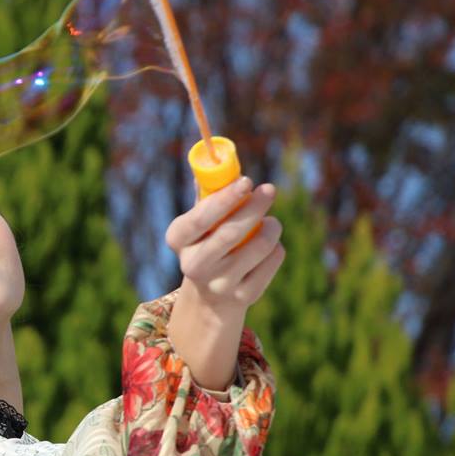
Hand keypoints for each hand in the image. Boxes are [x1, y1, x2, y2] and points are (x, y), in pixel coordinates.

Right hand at [166, 178, 284, 313]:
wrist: (212, 295)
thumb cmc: (208, 242)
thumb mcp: (201, 221)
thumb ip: (208, 193)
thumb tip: (216, 159)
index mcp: (178, 240)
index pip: (200, 218)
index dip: (225, 199)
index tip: (247, 181)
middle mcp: (194, 265)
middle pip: (230, 232)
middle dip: (255, 207)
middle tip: (269, 190)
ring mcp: (219, 284)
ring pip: (258, 245)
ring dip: (271, 227)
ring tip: (270, 222)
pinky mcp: (244, 297)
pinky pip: (272, 261)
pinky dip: (276, 248)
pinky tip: (269, 248)